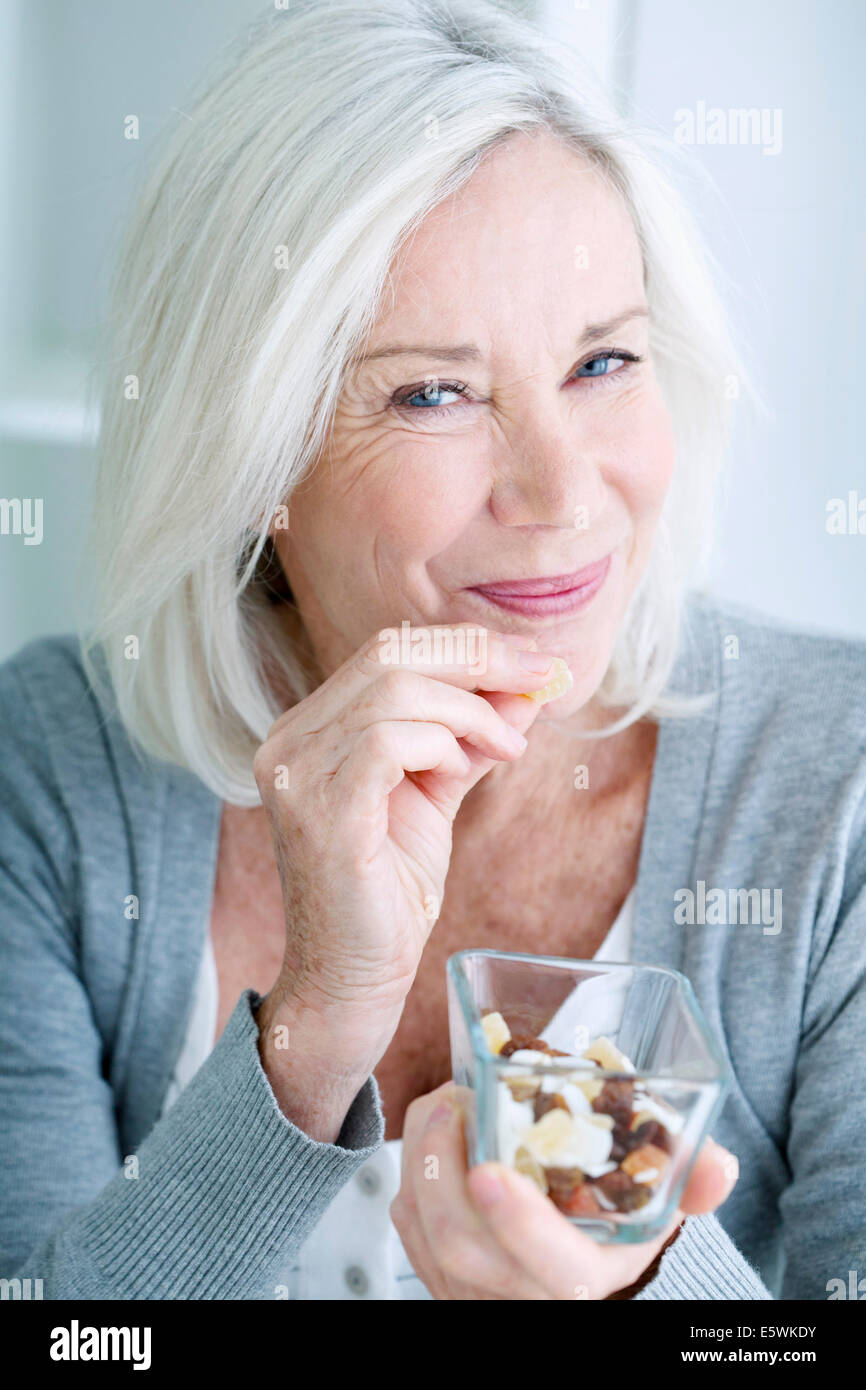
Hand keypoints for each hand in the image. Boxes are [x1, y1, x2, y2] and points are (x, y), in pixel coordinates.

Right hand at [253, 626, 556, 1135]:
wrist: (353, 978)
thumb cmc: (389, 889)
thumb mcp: (435, 792)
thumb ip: (468, 738)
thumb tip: (525, 688)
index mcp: (309, 728)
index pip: (385, 651)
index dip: (463, 646)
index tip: (531, 661)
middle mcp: (289, 741)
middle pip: (389, 655)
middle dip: (478, 659)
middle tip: (542, 677)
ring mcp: (296, 773)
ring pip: (393, 691)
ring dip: (471, 709)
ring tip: (510, 744)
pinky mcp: (320, 810)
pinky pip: (387, 740)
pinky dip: (442, 741)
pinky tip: (471, 766)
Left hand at [391, 1082, 738, 1299]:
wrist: (563, 1268)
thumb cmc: (609, 1226)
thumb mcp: (655, 1205)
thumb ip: (690, 1179)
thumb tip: (718, 1164)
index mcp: (579, 1279)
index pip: (550, 1269)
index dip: (519, 1224)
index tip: (491, 1169)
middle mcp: (517, 1295)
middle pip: (461, 1246)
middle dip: (443, 1167)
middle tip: (453, 1101)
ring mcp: (466, 1288)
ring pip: (423, 1229)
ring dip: (424, 1155)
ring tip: (447, 1101)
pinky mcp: (432, 1269)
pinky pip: (406, 1221)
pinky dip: (413, 1167)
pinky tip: (437, 1129)